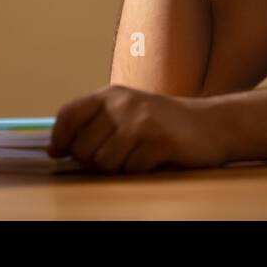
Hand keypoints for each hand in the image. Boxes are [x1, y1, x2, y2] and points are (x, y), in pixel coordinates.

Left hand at [47, 85, 229, 172]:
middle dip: (93, 161)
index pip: (68, 114)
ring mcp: (141, 121)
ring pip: (104, 163)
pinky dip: (140, 171)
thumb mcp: (127, 111)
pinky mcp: (158, 141)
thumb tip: (55, 148)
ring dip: (118, 168)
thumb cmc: (163, 123)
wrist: (212, 124)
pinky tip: (154, 159)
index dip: (59, 138)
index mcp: (111, 94)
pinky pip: (131, 170)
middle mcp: (123, 103)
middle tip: (116, 156)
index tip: (59, 153)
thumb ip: (94, 124)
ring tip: (137, 156)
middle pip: (82, 148)